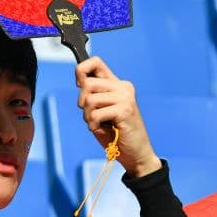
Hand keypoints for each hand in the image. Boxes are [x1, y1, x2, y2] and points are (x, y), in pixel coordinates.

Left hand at [75, 56, 161, 177]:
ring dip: (88, 117)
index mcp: (117, 84)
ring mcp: (125, 97)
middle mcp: (123, 86)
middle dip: (82, 103)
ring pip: (89, 100)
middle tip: (92, 116)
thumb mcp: (101, 110)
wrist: (136, 154)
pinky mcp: (125, 110)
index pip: (95, 62)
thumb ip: (93, 95)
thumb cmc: (115, 134)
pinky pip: (95, 114)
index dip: (81, 71)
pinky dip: (94, 125)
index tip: (80, 87)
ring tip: (100, 125)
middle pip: (87, 84)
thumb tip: (80, 82)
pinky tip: (104, 130)